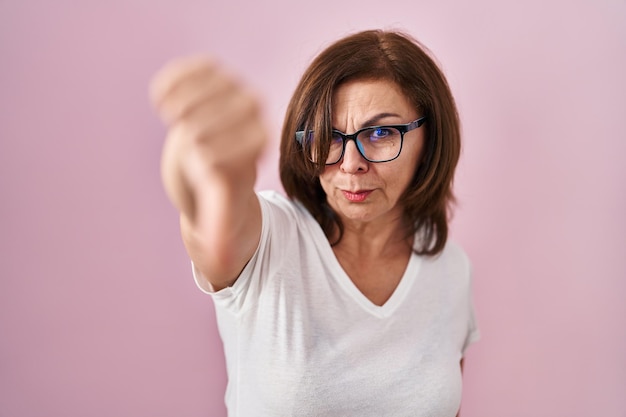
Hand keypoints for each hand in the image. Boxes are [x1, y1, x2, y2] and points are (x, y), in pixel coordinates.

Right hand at [150, 56, 266, 219]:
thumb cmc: (214, 184)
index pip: (248, 142)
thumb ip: (220, 234)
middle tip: (184, 138)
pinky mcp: (215, 75)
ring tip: (168, 112)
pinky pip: (202, 66)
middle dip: (200, 127)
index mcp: (259, 144)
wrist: (210, 152)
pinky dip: (180, 75)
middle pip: (230, 113)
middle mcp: (254, 113)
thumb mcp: (218, 209)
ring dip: (190, 96)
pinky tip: (160, 96)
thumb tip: (221, 265)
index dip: (219, 153)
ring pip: (219, 82)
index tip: (200, 162)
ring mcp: (235, 90)